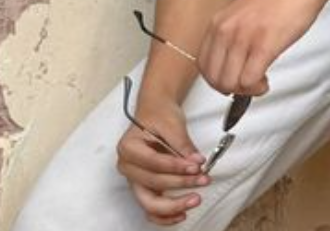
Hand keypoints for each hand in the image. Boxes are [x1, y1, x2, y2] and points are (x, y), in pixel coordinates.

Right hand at [116, 93, 211, 225]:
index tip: (196, 166)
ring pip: (150, 203)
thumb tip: (197, 162)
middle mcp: (127, 167)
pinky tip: (182, 213)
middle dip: (180, 184)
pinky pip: (151, 209)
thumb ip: (183, 145)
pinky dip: (165, 216)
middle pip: (152, 184)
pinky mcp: (144, 187)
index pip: (153, 163)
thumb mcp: (172, 123)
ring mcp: (135, 180)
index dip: (176, 167)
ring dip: (174, 205)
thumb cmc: (159, 115)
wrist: (155, 112)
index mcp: (128, 148)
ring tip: (195, 199)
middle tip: (202, 179)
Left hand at [196, 0, 329, 95]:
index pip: (202, 64)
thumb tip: (230, 63)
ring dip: (245, 91)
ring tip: (259, 82)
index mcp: (219, 21)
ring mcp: (244, 37)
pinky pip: (249, 80)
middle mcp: (226, 29)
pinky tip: (266, 80)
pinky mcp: (264, 45)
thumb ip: (232, 35)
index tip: (233, 78)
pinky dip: (257, 88)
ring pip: (230, 83)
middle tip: (247, 84)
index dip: (218, 79)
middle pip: (214, 78)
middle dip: (231, 89)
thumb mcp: (243, 13)